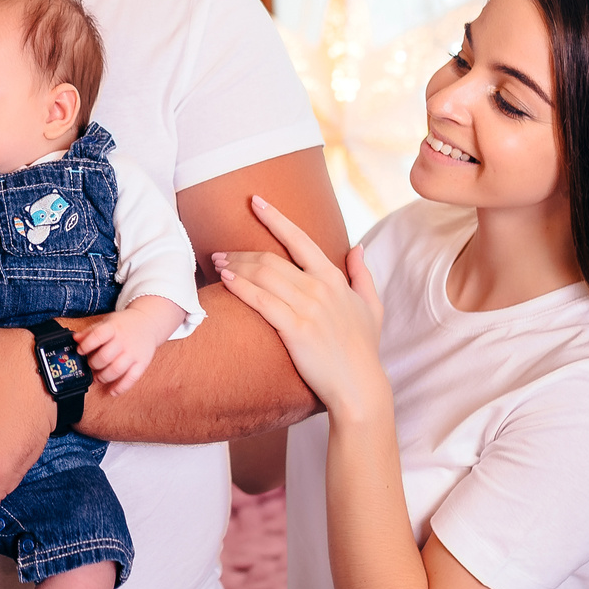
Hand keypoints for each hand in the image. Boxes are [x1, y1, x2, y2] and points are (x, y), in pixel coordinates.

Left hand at [72, 297, 182, 393]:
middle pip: (105, 356)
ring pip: (116, 370)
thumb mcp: (107, 322)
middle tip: (90, 365)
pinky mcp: (142, 363)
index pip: (98, 335)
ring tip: (98, 377)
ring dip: (103, 377)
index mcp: (114, 328)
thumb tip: (75, 339)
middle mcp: (124, 340)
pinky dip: (120, 388)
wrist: (148, 322)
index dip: (86, 345)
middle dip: (93, 364)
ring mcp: (134, 353)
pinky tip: (112, 391)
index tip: (80, 351)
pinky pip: (131, 379)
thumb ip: (91, 332)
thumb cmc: (124, 324)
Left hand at [213, 195, 390, 426]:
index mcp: (335, 279)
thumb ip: (363, 275)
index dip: (275, 218)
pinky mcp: (296, 329)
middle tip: (219, 253)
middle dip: (241, 252)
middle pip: (271, 258)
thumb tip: (358, 248)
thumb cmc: (363, 349)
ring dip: (235, 266)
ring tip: (217, 265)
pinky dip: (241, 287)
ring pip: (263, 275)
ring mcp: (308, 307)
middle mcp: (320, 287)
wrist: (359, 386)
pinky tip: (226, 281)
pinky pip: (262, 301)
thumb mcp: (372, 307)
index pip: (300, 239)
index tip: (255, 202)